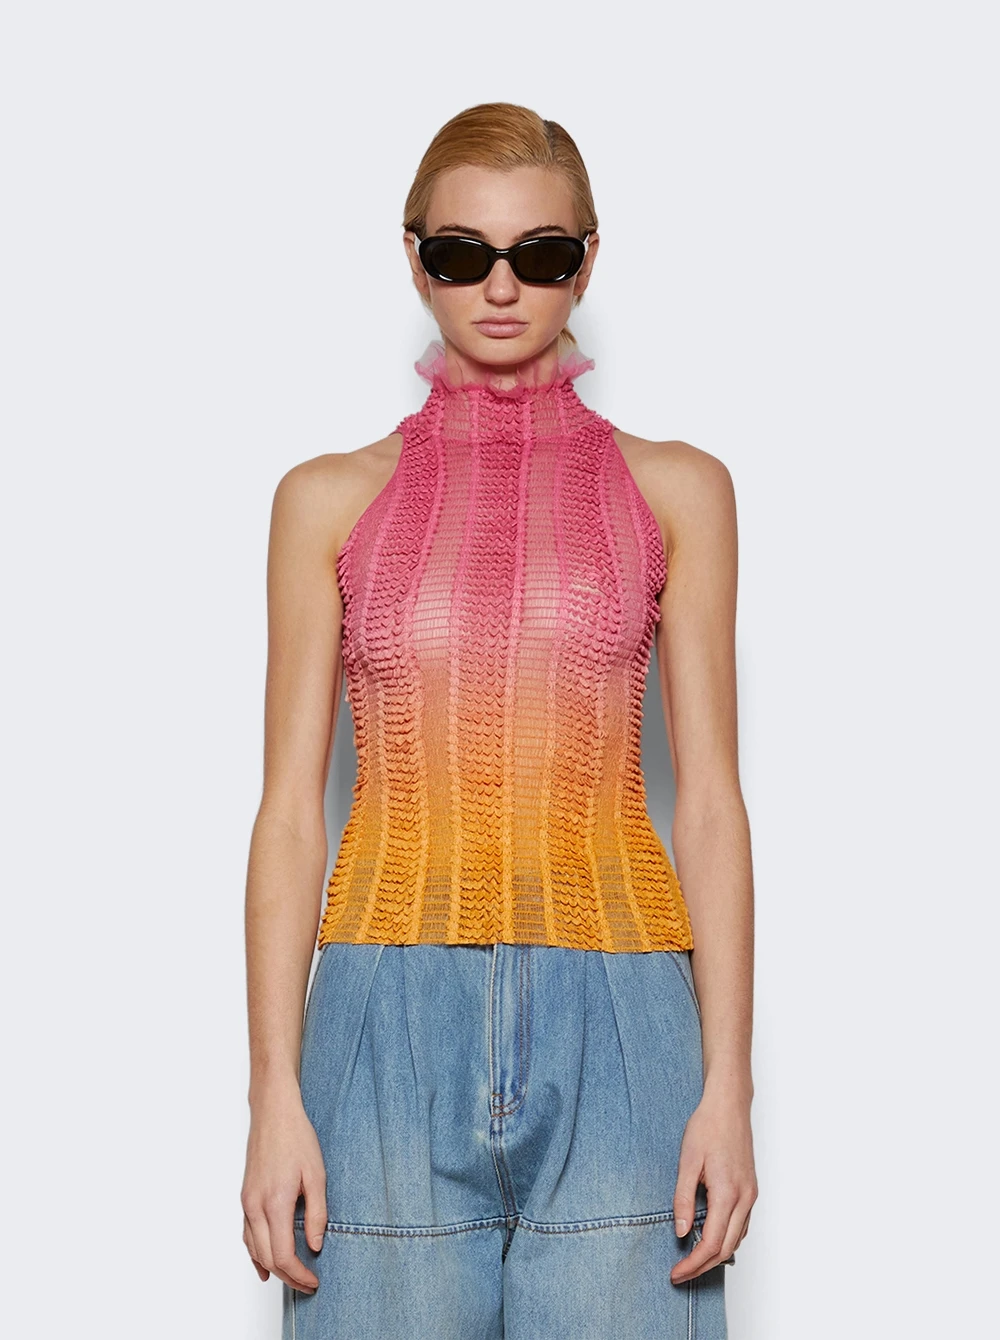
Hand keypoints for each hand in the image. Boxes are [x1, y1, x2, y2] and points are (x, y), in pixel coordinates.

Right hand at [241, 1090, 327, 1293]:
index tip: (314, 1280)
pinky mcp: (245, 1197)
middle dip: (288, 1277)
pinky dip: (256, 1253)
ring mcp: (247, 1202)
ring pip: (254, 1249)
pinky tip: (265, 1263)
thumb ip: (317, 1213)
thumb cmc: (296, 1138)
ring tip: (293, 1277)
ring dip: (272, 1268)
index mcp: (275, 1202)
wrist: (273, 1113)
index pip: (283, 1254)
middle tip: (308, 1284)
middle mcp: (255, 1206)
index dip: (299, 1274)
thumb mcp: (317, 1174)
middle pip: (267, 1258)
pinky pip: (247, 1235)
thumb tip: (315, 1245)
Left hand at [670, 1085, 756, 1283]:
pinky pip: (742, 1226)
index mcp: (728, 1193)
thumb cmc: (708, 1127)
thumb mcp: (687, 1161)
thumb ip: (683, 1199)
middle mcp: (744, 1199)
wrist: (729, 1106)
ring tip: (691, 1260)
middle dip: (702, 1267)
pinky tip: (710, 1238)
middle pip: (726, 1249)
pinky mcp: (751, 1190)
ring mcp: (751, 1195)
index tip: (676, 1273)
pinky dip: (726, 1239)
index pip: (711, 1243)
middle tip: (680, 1273)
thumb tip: (682, 1232)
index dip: (692, 1264)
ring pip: (736, 1240)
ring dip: (715, 1255)